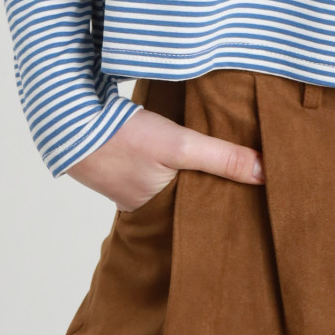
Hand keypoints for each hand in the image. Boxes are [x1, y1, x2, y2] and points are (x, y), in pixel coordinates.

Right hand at [65, 105, 264, 210]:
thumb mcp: (179, 146)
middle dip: (213, 192)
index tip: (256, 204)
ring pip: (173, 182)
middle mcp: (143, 206)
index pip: (201, 216)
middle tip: (249, 184)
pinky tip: (187, 146)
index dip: (226, 208)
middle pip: (188, 200)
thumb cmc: (121, 138)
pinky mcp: (124, 161)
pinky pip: (158, 166)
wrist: (68, 117)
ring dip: (192, 173)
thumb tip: (267, 171)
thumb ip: (222, 158)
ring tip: (226, 165)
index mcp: (155, 215)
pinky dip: (173, 159)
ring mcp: (131, 183)